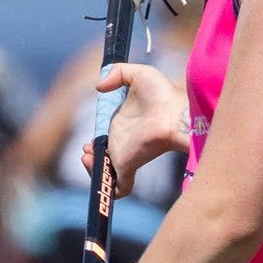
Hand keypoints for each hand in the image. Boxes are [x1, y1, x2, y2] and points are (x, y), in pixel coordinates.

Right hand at [83, 64, 188, 182]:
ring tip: (87, 156)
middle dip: (90, 159)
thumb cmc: (163, 94)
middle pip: (105, 162)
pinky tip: (95, 168)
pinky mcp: (129, 165)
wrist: (175, 111)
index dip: (95, 145)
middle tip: (86, 150)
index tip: (88, 142)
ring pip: (108, 176)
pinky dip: (107, 190)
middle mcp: (124, 145)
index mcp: (124, 128)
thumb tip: (99, 87)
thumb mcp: (139, 74)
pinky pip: (119, 190)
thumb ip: (117, 72)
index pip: (107, 144)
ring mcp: (127, 157)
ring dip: (92, 170)